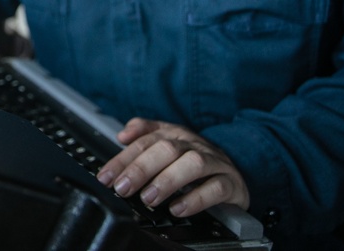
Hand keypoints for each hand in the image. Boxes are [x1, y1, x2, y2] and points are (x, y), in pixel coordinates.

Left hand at [96, 118, 249, 217]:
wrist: (236, 171)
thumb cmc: (195, 160)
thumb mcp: (169, 142)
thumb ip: (144, 134)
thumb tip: (122, 134)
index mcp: (176, 134)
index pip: (145, 141)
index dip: (123, 158)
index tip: (106, 177)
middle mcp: (194, 145)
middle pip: (167, 149)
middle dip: (141, 168)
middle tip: (123, 188)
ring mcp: (214, 162)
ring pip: (193, 164)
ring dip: (167, 181)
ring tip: (149, 198)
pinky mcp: (230, 183)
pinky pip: (216, 188)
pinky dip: (195, 199)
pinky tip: (178, 209)